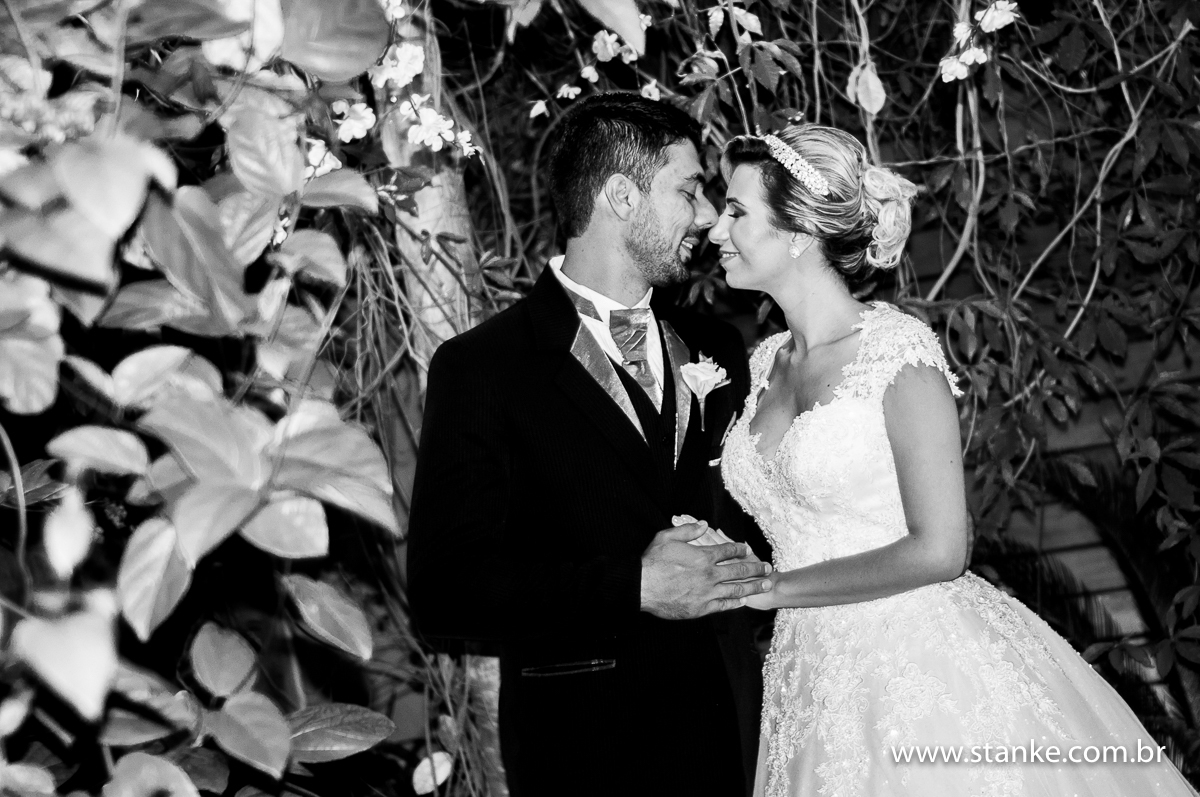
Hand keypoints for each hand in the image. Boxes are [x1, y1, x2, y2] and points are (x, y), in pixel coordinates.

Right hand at [640, 522, 772, 619]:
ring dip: (753, 586)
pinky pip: (723, 605)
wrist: (642, 587)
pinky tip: (743, 600)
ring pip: (736, 589)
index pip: (727, 550)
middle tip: (768, 568)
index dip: (739, 548)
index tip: (747, 548)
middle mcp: (709, 574)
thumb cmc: (652, 562)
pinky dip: (734, 602)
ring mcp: (707, 592)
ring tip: (766, 584)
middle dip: (756, 568)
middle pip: (739, 570)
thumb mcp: (667, 537)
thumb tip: (703, 524)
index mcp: (703, 556)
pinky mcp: (701, 608)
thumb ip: (688, 530)